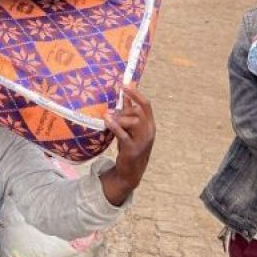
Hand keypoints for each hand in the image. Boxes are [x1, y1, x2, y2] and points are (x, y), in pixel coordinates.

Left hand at [99, 87, 156, 206]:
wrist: (130, 171)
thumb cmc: (130, 146)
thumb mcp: (130, 128)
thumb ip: (128, 112)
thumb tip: (125, 95)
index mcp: (149, 124)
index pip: (146, 105)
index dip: (136, 93)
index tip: (124, 85)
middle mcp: (149, 132)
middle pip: (139, 112)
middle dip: (124, 110)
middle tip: (110, 112)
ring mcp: (142, 141)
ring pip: (134, 121)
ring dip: (119, 118)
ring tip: (107, 117)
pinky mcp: (133, 150)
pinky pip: (124, 135)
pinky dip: (115, 126)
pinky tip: (106, 121)